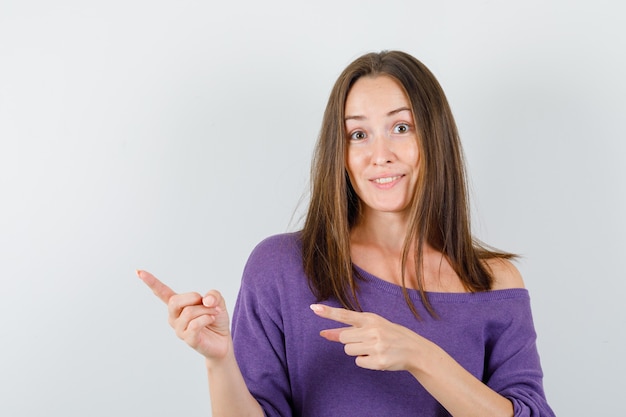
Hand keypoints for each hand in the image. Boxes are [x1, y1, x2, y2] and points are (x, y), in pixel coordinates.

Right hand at [137, 270, 230, 361]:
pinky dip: (206, 318)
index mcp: (178, 305)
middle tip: (207, 302)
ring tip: (214, 313)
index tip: (138, 272)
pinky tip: (212, 319)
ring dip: (206, 310)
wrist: (223, 340)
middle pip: (174, 301)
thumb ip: (213, 295)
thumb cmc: (215, 319)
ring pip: (189, 312)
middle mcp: (174, 317)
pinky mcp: (188, 339)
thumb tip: (206, 300)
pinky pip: (195, 325)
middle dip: (193, 297)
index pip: (162, 292)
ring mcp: (179, 329)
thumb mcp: (217, 301)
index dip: (151, 282)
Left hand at [310, 304, 428, 371]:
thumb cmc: (389, 335)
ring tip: (374, 348)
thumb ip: (348, 329)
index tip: (313, 308)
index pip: (345, 314)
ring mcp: (376, 346)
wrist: (414, 350)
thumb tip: (323, 333)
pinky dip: (365, 361)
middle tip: (367, 341)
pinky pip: (358, 362)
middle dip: (350, 341)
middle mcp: (372, 330)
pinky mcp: (378, 362)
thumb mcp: (372, 326)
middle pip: (343, 338)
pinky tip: (377, 357)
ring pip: (348, 351)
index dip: (328, 312)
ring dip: (357, 352)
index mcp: (370, 318)